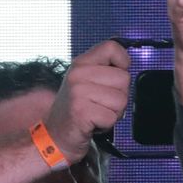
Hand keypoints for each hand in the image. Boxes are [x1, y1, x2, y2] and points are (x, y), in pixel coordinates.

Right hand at [41, 39, 131, 162]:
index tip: (114, 77)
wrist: (55, 134)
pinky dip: (106, 124)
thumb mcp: (87, 82)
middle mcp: (78, 74)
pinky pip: (112, 117)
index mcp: (81, 63)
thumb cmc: (78, 109)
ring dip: (114, 112)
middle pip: (124, 78)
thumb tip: (127, 65)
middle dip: (119, 96)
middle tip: (101, 104)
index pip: (112, 47)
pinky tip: (92, 123)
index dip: (123, 62)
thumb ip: (105, 71)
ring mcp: (78, 92)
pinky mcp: (81, 111)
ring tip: (96, 113)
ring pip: (121, 99)